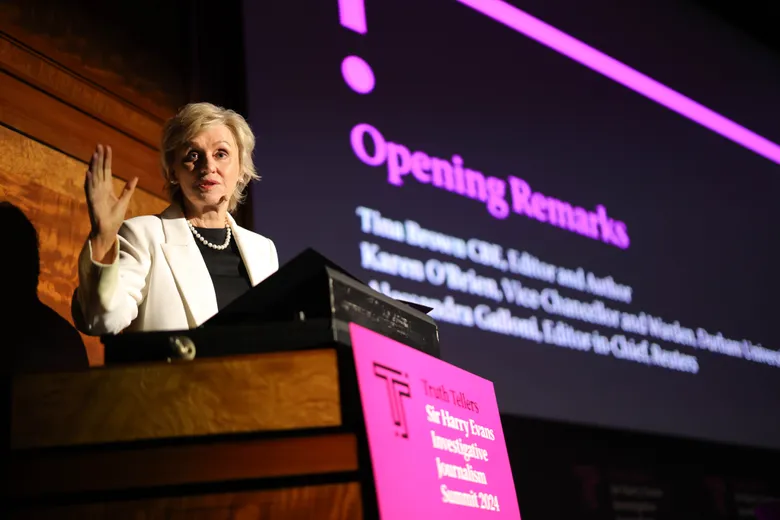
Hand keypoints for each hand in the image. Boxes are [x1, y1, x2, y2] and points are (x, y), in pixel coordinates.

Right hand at [84, 144, 137, 261]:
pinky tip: (88, 172)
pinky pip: (90, 190)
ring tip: (95, 154)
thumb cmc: (114, 217)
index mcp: (106, 188)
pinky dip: (89, 181)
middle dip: (100, 158)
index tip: (107, 148)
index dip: (107, 160)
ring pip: (94, 177)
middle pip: (99, 170)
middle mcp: (99, 189)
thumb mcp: (124, 201)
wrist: (108, 230)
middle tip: (100, 145)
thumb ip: (128, 189)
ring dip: (94, 166)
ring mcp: (95, 195)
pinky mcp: (92, 202)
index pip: (106, 171)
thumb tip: (135, 177)